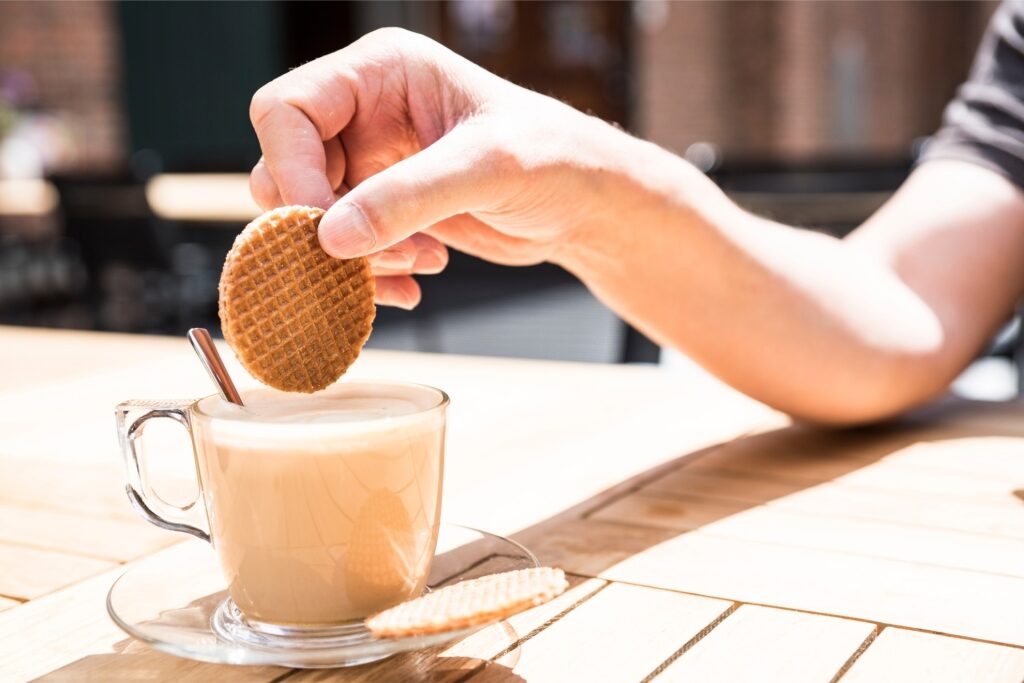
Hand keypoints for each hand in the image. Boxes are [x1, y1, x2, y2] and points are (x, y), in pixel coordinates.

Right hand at [248, 28, 617, 307]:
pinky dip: (368, 276)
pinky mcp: (384, 209)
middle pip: (285, 168)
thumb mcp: (485, 169)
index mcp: (381, 71)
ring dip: (353, 257)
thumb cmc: (555, 159)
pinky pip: (342, 249)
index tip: (325, 232)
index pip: (286, 111)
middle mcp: (364, 112)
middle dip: (324, 225)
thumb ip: (408, 198)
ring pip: (310, 218)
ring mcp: (371, 163)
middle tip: (380, 254)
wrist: (584, 205)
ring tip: (418, 264)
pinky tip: (415, 284)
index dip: (292, 172)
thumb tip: (330, 238)